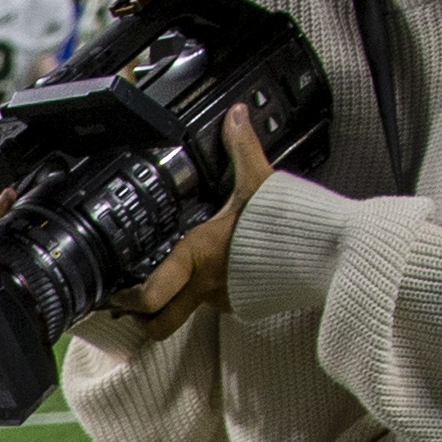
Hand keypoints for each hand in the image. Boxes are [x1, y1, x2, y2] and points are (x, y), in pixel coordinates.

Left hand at [107, 102, 272, 336]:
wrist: (325, 250)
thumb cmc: (288, 221)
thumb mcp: (260, 181)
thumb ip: (241, 148)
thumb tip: (236, 114)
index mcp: (198, 256)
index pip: (150, 296)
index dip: (127, 300)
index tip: (116, 293)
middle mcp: (205, 284)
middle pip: (157, 326)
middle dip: (142, 320)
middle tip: (134, 304)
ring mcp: (224, 298)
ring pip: (186, 315)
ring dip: (175, 305)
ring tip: (169, 287)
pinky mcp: (243, 302)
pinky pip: (216, 304)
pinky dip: (208, 293)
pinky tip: (214, 274)